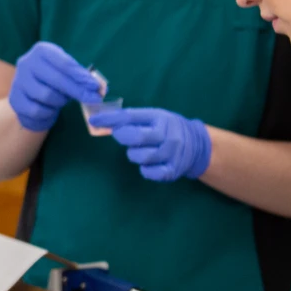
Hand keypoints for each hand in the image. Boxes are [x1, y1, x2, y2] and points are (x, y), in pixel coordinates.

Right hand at [9, 42, 103, 131]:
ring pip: (47, 96)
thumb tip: (99, 87)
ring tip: (64, 100)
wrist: (29, 95)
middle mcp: (26, 63)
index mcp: (41, 51)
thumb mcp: (66, 72)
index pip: (64, 63)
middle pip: (57, 80)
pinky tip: (51, 108)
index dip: (81, 76)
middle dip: (78, 91)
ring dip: (61, 101)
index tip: (96, 86)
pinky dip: (49, 112)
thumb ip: (80, 77)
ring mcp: (18, 81)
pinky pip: (38, 110)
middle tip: (94, 99)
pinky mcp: (15, 100)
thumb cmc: (52, 79)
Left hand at [89, 107, 211, 181]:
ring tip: (139, 149)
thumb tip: (103, 121)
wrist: (196, 144)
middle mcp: (168, 135)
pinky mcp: (172, 170)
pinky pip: (150, 173)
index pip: (131, 117)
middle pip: (136, 137)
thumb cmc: (166, 128)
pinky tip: (148, 164)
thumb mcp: (154, 117)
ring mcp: (171, 154)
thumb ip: (132, 119)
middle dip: (122, 137)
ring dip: (133, 154)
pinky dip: (144, 169)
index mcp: (161, 118)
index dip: (110, 119)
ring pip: (141, 157)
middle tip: (121, 135)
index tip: (94, 121)